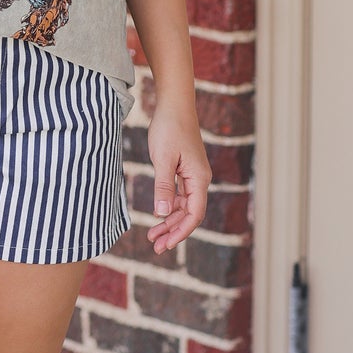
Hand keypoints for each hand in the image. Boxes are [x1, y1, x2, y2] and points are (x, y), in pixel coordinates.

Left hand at [145, 108, 211, 253]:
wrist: (174, 105)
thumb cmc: (169, 128)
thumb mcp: (163, 159)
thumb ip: (164, 186)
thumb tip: (161, 213)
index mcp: (199, 179)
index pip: (194, 214)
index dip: (181, 231)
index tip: (166, 244)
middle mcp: (200, 180)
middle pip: (189, 214)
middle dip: (173, 231)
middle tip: (155, 247)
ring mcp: (193, 175)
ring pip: (184, 206)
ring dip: (169, 222)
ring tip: (152, 236)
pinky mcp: (185, 170)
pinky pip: (179, 196)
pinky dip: (168, 207)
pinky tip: (158, 216)